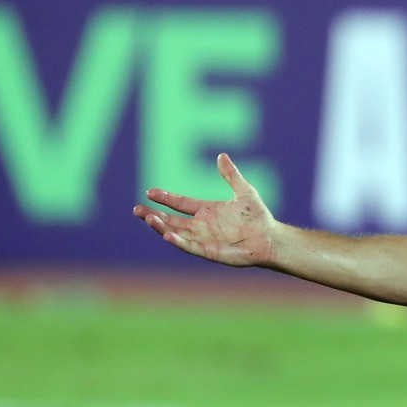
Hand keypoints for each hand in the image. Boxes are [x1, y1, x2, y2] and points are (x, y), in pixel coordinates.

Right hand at [132, 153, 275, 266]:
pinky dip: (178, 241)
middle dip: (153, 215)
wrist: (269, 238)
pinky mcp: (208, 251)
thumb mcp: (244, 191)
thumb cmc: (258, 216)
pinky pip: (189, 246)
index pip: (180, 203)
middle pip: (171, 219)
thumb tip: (221, 155)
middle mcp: (201, 225)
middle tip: (136, 210)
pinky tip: (166, 234)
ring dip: (161, 226)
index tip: (149, 192)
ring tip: (147, 218)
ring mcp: (203, 239)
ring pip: (176, 232)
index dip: (165, 198)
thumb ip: (231, 175)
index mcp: (206, 210)